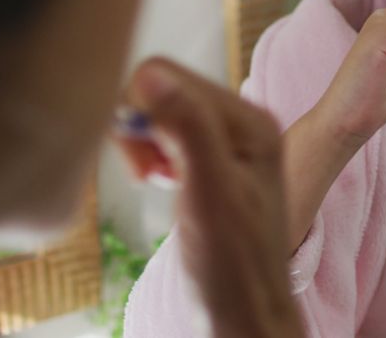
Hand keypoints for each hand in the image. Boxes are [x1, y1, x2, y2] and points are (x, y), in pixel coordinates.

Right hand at [116, 57, 302, 337]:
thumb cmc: (232, 264)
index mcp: (248, 119)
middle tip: (146, 174)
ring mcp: (226, 139)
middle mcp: (240, 120)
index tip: (141, 162)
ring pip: (158, 109)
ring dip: (142, 141)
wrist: (245, 312)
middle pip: (161, 87)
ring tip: (154, 179)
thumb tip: (151, 74)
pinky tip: (160, 181)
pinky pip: (164, 133)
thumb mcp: (208, 193)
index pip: (166, 74)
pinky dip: (150, 153)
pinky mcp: (210, 157)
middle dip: (139, 126)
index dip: (138, 111)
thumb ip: (186, 129)